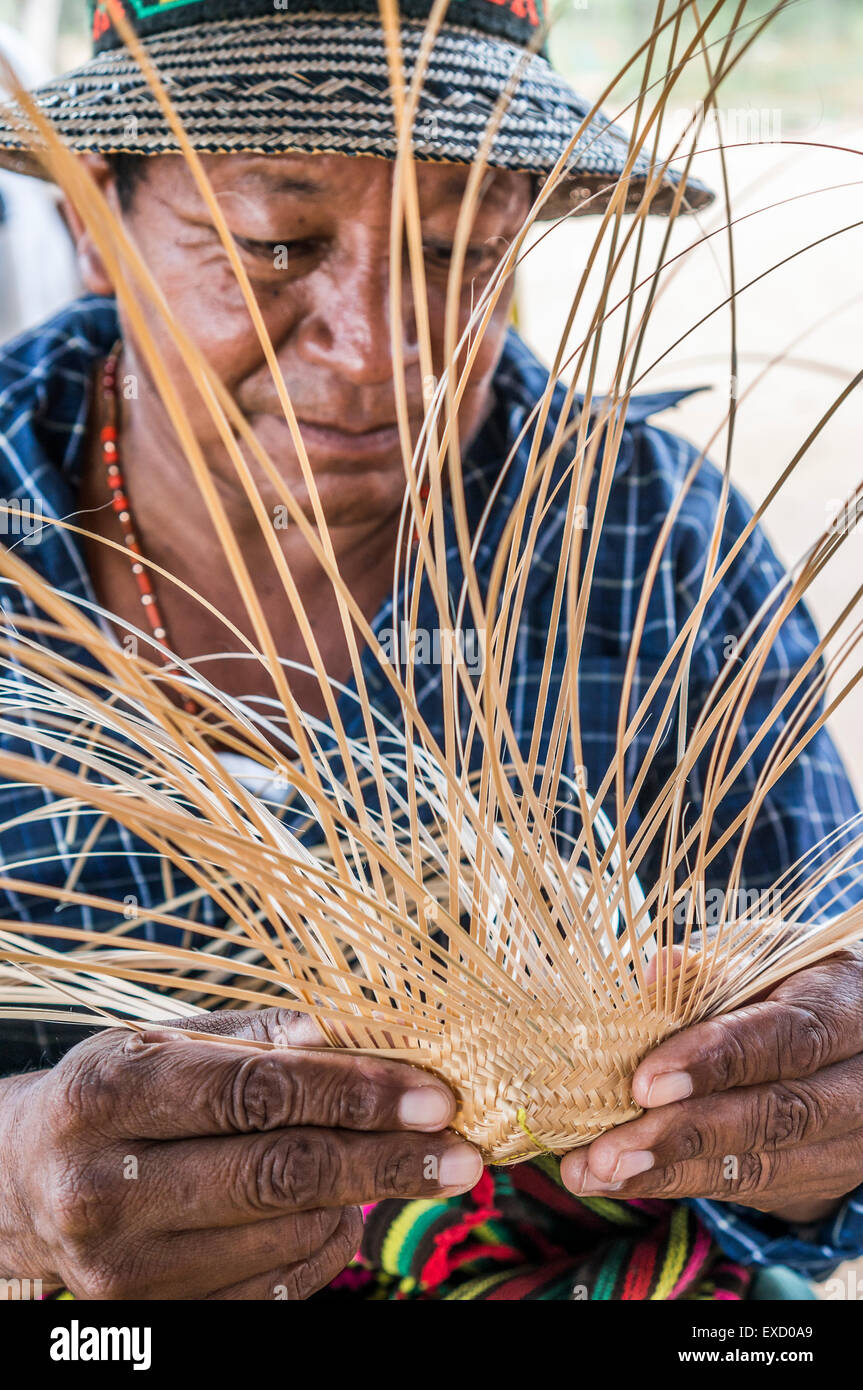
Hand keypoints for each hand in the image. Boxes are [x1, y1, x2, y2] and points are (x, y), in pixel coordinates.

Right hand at [0, 1008, 480, 1298]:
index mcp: (108, 1094)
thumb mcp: (163, 1041)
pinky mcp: (153, 1318)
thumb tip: (346, 1036)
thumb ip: (255, 1038)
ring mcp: (126, 1268)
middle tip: (462, 1151)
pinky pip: (274, 1288)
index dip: (353, 1094)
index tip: (433, 1095)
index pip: (254, 1094)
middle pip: (278, 1175)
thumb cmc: (117, 1093)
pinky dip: (326, 1246)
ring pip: (288, 1235)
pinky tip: (340, 1209)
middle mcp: (106, 1187)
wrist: (25, 1184)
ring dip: (361, 1200)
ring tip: (393, 1164)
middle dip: (386, 1162)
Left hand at [560, 950, 862, 1222]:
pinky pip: (751, 1186)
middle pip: (778, 1114)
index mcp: (847, 1002)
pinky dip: (680, 1183)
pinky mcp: (824, 1174)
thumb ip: (714, 968)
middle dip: (685, 1134)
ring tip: (598, 1171)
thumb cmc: (788, 981)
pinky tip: (622, 1178)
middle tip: (607, 1149)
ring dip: (671, 1173)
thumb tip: (660, 968)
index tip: (645, 1083)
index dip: (716, 1060)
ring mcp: (850, 1136)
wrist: (845, 1036)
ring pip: (764, 1164)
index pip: (788, 1037)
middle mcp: (861, 1078)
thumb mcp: (762, 956)